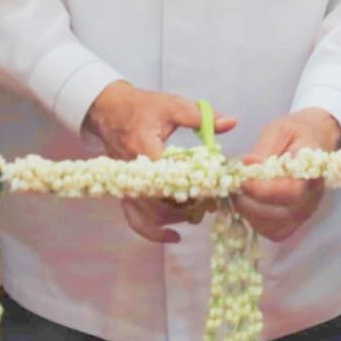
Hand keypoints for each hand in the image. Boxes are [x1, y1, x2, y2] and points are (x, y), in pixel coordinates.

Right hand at [84, 82, 236, 243]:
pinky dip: (154, 232)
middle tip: (210, 202)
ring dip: (177, 219)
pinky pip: (137, 220)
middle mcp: (133, 175)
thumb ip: (201, 117)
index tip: (212, 187)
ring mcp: (127, 187)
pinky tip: (174, 235)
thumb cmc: (141, 107)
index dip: (193, 188)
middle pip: (161, 205)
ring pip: (151, 217)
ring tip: (198, 212)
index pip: (171, 179)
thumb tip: (231, 123)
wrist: (109, 110)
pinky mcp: (125, 193)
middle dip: (188, 207)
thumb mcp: (172, 106)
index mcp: (145, 151)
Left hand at [235, 108, 340, 241]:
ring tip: (238, 193)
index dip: (264, 190)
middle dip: (249, 203)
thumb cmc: (296, 133)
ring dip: (249, 213)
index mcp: (312, 172)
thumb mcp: (280, 131)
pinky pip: (272, 232)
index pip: (292, 191)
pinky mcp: (294, 222)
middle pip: (280, 214)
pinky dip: (255, 221)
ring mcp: (303, 214)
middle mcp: (311, 198)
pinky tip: (247, 203)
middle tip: (233, 185)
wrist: (314, 140)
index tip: (243, 180)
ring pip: (273, 227)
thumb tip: (247, 165)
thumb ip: (264, 149)